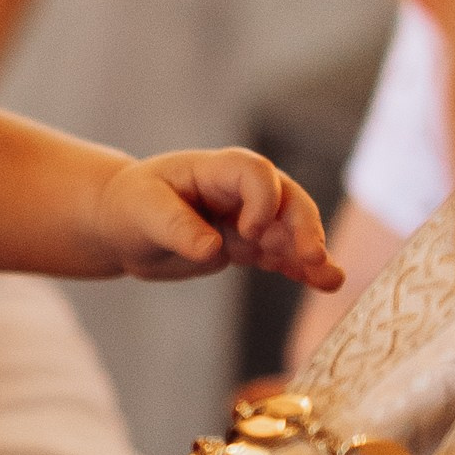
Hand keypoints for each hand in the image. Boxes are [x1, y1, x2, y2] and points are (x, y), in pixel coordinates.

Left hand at [98, 150, 343, 289]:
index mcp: (214, 170)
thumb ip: (177, 227)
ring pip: (289, 230)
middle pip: (285, 199)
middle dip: (302, 226)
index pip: (255, 172)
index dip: (263, 198)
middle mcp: (238, 191)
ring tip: (332, 278)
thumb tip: (211, 249)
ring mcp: (246, 218)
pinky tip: (324, 283)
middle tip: (311, 257)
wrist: (122, 227)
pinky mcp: (245, 246)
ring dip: (311, 251)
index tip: (250, 231)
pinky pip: (280, 254)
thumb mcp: (143, 212)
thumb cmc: (130, 207)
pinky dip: (300, 269)